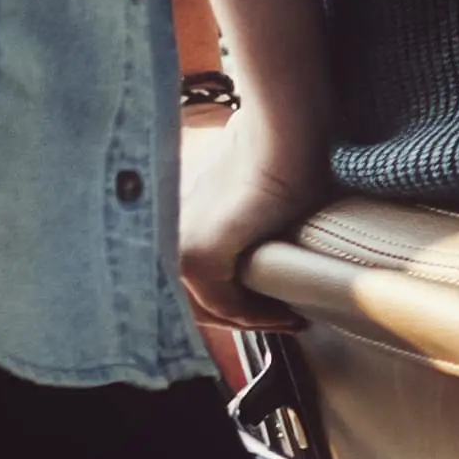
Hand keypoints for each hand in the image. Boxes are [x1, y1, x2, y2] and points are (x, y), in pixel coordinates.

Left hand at [174, 101, 327, 335]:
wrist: (285, 136)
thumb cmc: (280, 152)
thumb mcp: (254, 192)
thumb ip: (245, 220)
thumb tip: (265, 241)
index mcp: (176, 219)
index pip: (194, 280)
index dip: (233, 301)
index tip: (273, 307)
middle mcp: (169, 235)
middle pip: (198, 300)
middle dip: (242, 318)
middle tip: (284, 321)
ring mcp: (180, 247)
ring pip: (210, 307)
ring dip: (252, 320)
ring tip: (290, 320)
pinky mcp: (200, 257)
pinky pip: (227, 305)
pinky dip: (257, 317)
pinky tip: (287, 315)